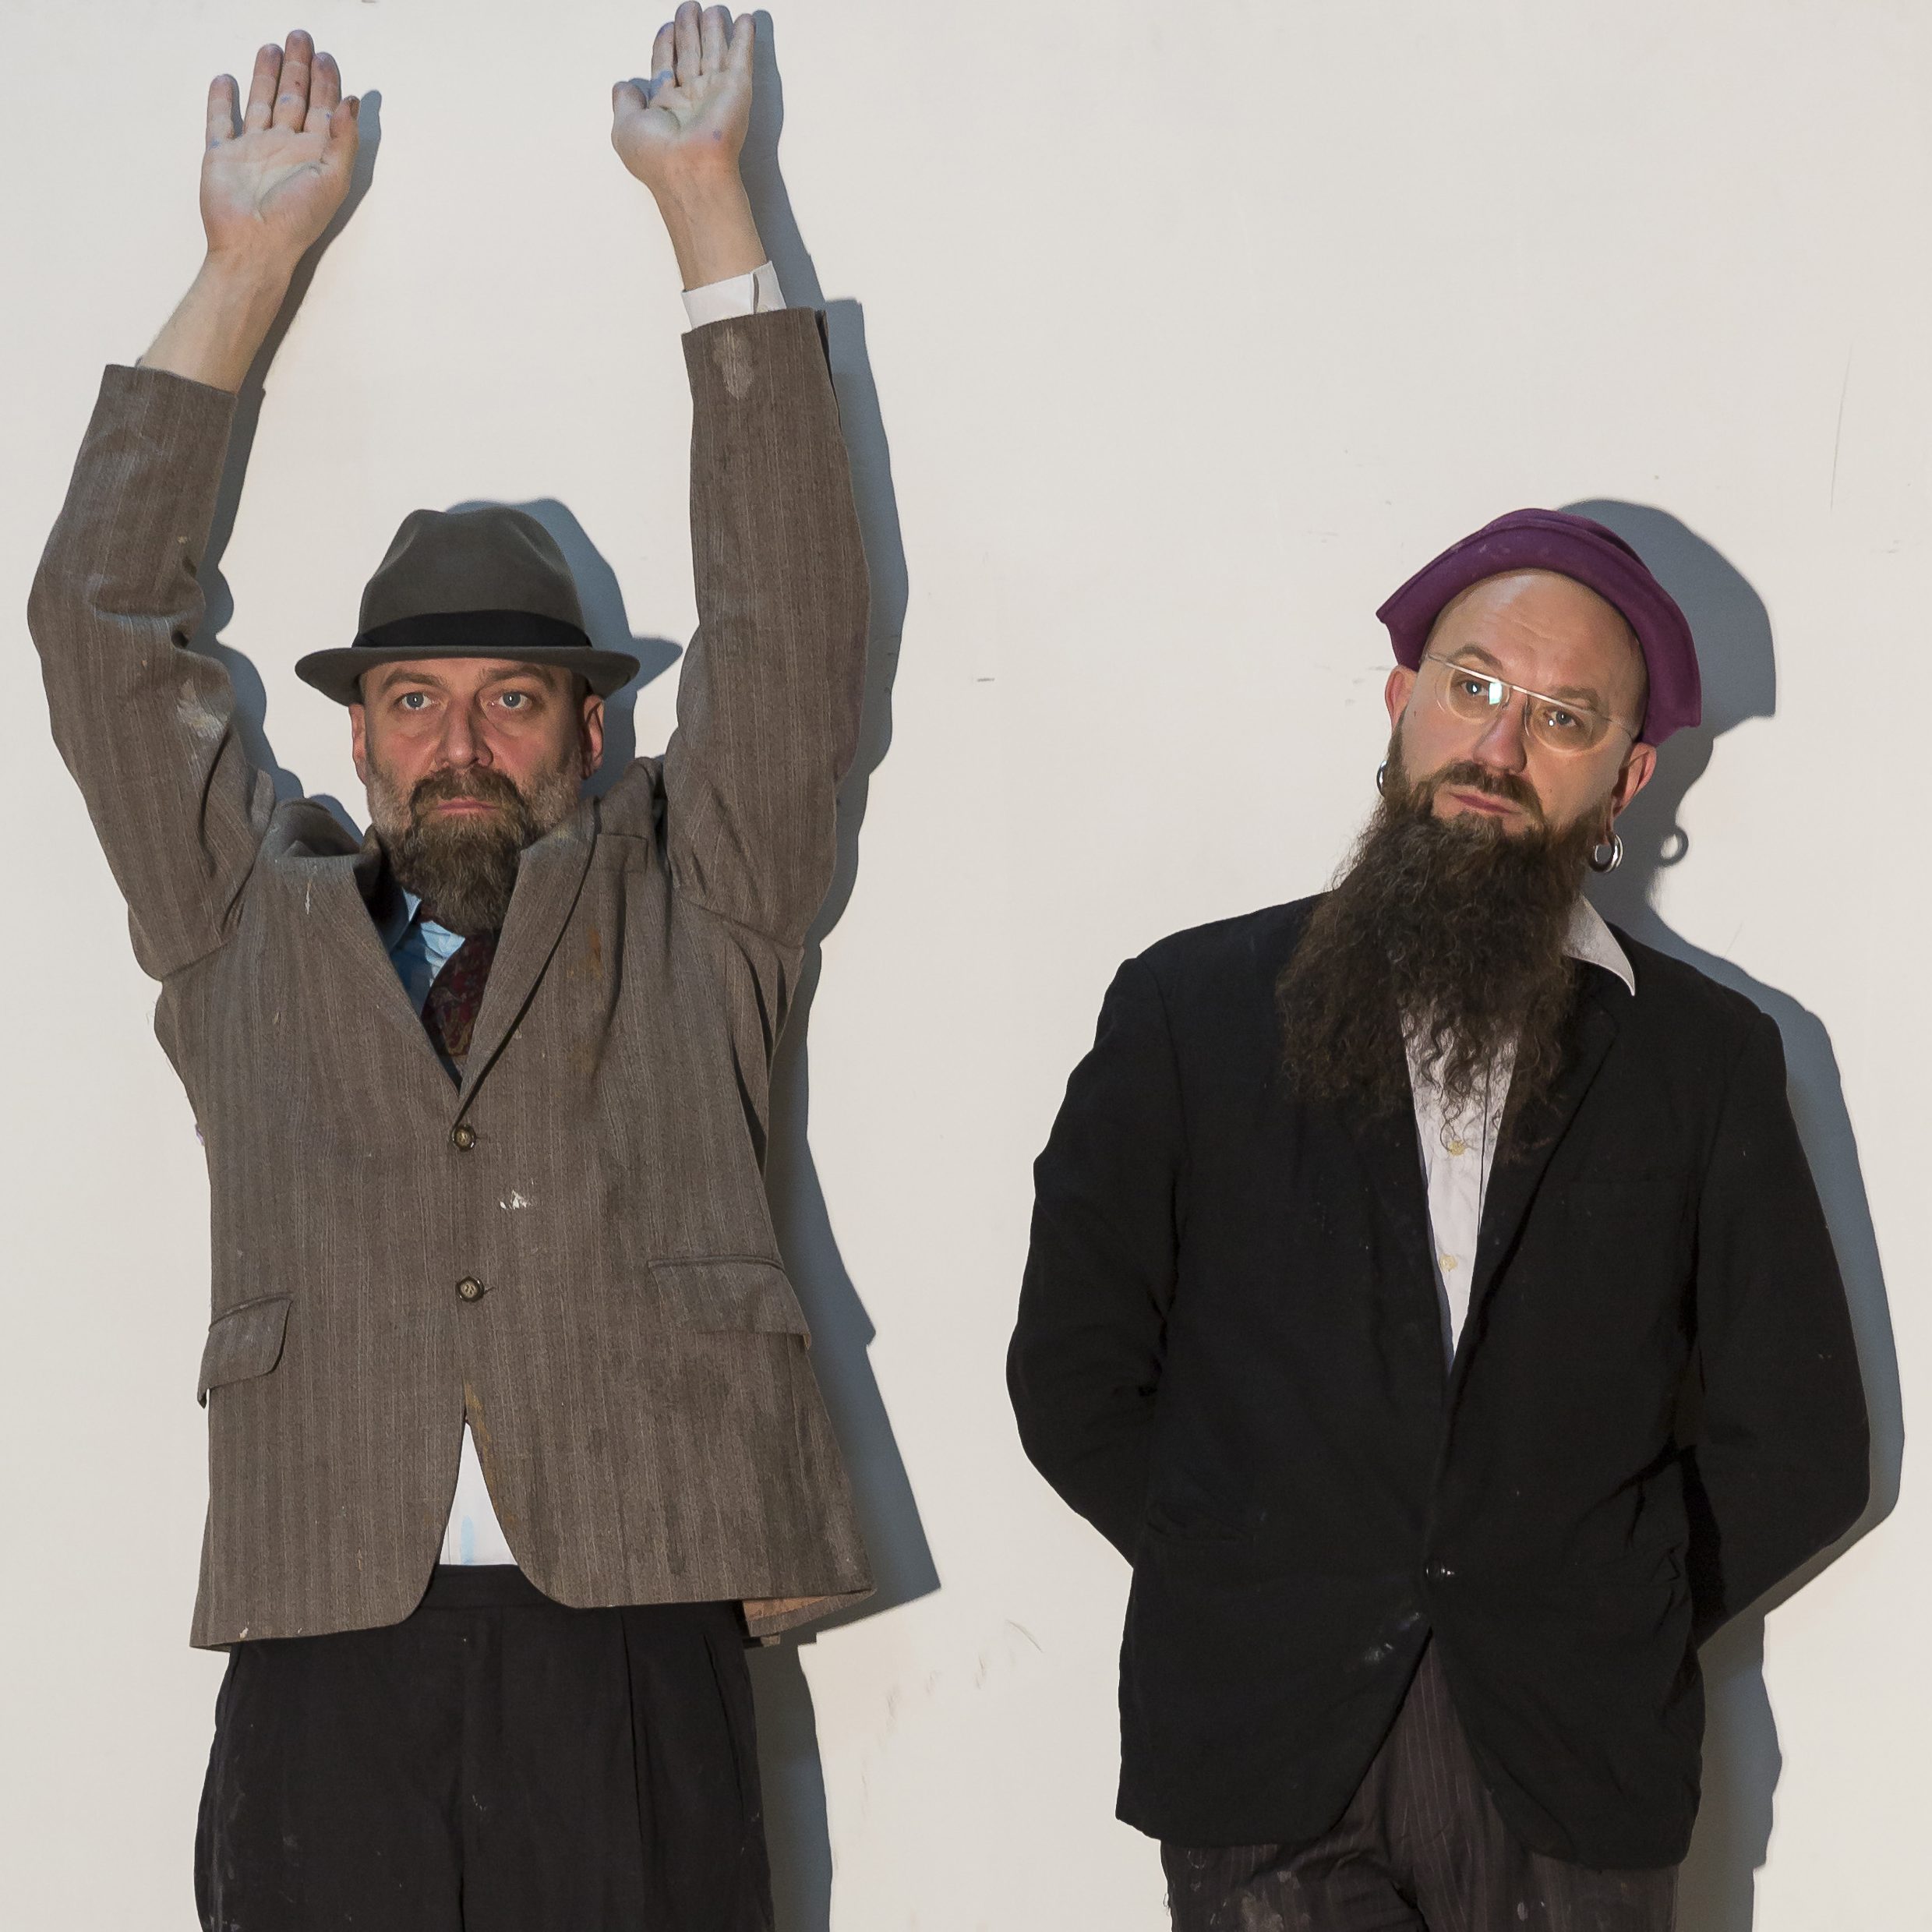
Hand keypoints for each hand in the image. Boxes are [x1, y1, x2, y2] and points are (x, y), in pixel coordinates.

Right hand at [202, 32, 358, 274]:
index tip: (326, 56)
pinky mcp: (222, 155)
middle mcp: (285, 149)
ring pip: (260, 102)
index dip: (326, 82)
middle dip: (298, 68)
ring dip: (265, 75)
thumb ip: (344, 138)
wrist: (253, 245)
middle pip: (293, 98)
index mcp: (314, 155)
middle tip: (301, 36)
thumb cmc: (297, 219)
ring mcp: (253, 151)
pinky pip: (221, 121)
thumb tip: (352, 99)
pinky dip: (222, 100)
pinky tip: (226, 79)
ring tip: (271, 46)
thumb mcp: (333, 179)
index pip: (323, 109)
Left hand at [612, 6, 753, 196]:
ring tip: (713, 10)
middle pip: (690, 55)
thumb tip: (624, 87)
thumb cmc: (656, 156)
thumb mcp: (625, 128)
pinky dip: (744, 38)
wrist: (687, 170)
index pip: (666, 67)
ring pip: (713, 52)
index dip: (666, 45)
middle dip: (689, 30)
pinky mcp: (736, 90)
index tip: (668, 27)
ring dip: (714, 29)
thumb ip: (624, 103)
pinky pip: (740, 57)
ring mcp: (715, 93)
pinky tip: (746, 20)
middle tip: (690, 7)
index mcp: (667, 107)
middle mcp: (692, 99)